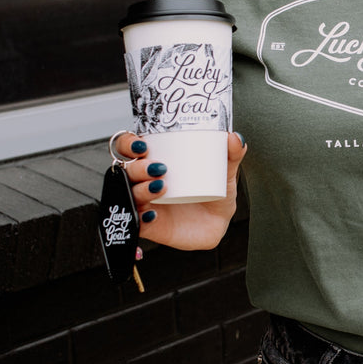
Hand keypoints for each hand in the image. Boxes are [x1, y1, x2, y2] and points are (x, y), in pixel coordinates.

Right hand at [114, 131, 247, 250]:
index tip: (143, 144)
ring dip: (140, 189)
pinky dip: (141, 217)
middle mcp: (145, 181)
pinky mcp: (148, 225)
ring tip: (161, 187)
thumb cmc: (215, 194)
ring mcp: (145, 203)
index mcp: (157, 161)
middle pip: (127, 170)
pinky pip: (135, 221)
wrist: (218, 223)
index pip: (131, 148)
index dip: (129, 143)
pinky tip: (153, 214)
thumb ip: (232, 155)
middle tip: (158, 168)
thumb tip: (236, 138)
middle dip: (136, 167)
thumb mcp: (225, 173)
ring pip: (128, 194)